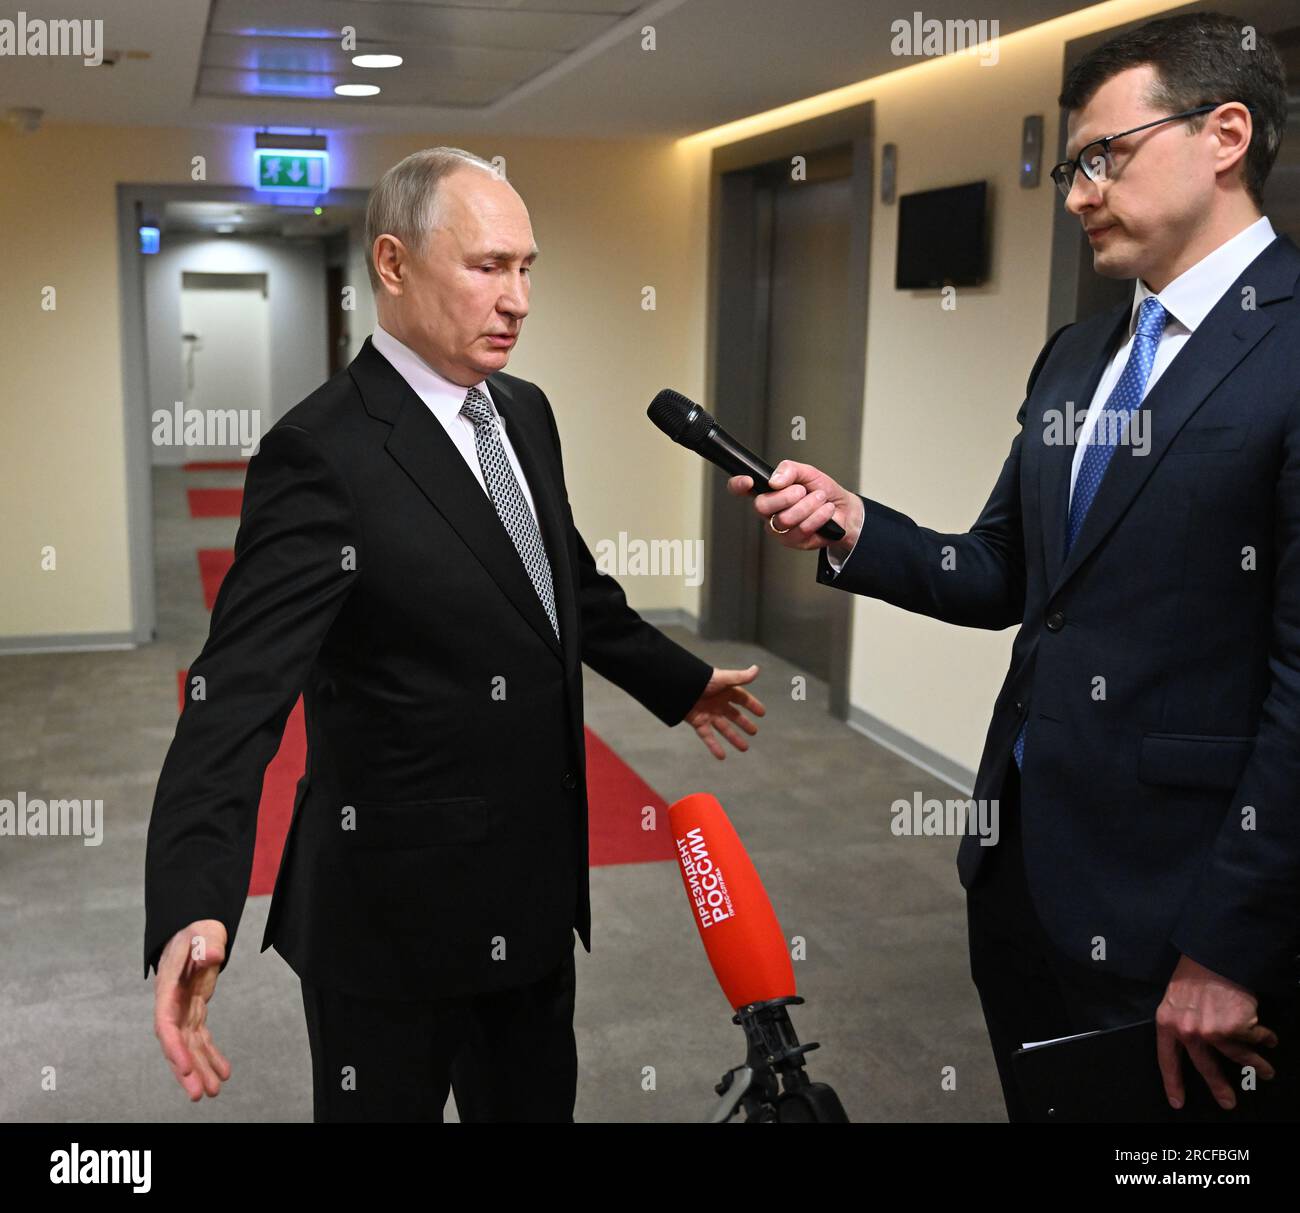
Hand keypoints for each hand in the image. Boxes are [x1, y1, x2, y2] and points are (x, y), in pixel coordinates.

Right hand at [153, 919, 231, 1100]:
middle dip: (187, 1070)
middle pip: (176, 1043)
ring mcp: (183, 1011)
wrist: (194, 931)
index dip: (173, 1047)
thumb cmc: (196, 931)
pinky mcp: (194, 1012)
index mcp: (168, 988)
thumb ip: (206, 945)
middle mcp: (172, 1005)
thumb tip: (212, 956)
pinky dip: (212, 1056)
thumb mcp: (202, 933)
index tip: (184, 1067)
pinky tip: (224, 1073)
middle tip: (199, 1095)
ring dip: (201, 1069)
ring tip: (214, 1092)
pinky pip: (202, 1039)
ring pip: (190, 1047)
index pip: (166, 1023)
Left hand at [684, 664, 764, 759]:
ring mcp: (708, 714)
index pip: (742, 699)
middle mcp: (718, 703)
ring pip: (724, 728)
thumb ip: (740, 677)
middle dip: (744, 723)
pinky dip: (714, 746)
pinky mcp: (698, 722)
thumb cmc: (701, 679)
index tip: (762, 713)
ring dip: (734, 738)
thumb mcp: (722, 678)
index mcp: (724, 691)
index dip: (752, 705)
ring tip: (744, 748)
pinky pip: (708, 736)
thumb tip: (756, 669)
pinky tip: (722, 756)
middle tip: (754, 732)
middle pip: (734, 715)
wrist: (678, 686)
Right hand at [727, 461, 864, 559]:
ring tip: (819, 499)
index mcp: (768, 491)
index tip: (747, 480)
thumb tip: (775, 479)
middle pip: (761, 506)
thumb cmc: (823, 491)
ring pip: (784, 519)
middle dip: (786, 496)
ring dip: (808, 505)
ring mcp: (779, 528)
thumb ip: (790, 469)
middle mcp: (770, 511)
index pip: (742, 489)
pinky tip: (824, 511)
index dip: (738, 485)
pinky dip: (818, 516)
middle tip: (801, 491)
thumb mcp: (807, 472)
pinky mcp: (793, 541)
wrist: (843, 510)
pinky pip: (801, 529)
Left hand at [1155, 954, 1277, 1109]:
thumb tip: (1191, 1046)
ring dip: (1256, 1066)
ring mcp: (1215, 1031)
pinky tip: (1269, 1039)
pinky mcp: (1239, 1027)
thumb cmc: (1192, 973)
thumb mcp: (1174, 999)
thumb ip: (1180, 1022)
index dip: (1173, 1081)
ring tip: (1266, 1073)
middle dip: (1218, 1087)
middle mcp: (1190, 1032)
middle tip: (1227, 1102)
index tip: (1177, 1101)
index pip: (1167, 1059)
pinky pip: (1255, 1039)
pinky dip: (1265, 1039)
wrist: (1213, 954)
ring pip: (1238, 1057)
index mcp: (1167, 1023)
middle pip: (1205, 1067)